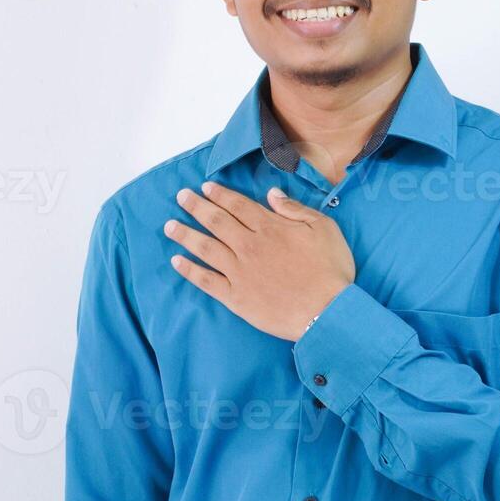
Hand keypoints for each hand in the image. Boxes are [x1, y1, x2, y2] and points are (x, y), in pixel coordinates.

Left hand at [165, 181, 356, 341]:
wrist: (326, 312)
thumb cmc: (330, 271)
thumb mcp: (323, 229)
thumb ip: (295, 210)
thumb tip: (272, 194)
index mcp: (270, 228)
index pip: (238, 206)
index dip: (220, 195)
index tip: (205, 187)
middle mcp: (249, 246)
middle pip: (216, 221)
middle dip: (196, 206)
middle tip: (180, 197)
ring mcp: (239, 272)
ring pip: (205, 247)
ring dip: (185, 234)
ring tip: (169, 226)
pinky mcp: (235, 297)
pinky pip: (206, 280)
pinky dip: (189, 270)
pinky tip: (176, 261)